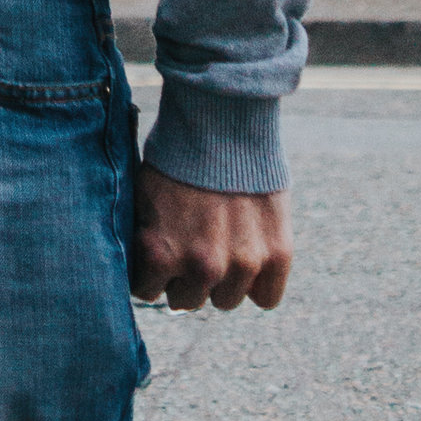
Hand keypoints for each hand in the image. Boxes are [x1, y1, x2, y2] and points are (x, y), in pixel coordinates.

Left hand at [130, 169, 290, 312]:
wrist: (220, 120)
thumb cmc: (176, 154)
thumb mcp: (144, 198)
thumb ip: (146, 239)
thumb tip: (146, 268)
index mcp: (161, 253)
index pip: (149, 291)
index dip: (153, 270)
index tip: (159, 252)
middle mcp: (201, 268)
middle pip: (188, 300)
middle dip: (185, 275)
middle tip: (191, 243)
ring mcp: (242, 265)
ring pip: (225, 300)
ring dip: (221, 279)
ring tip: (220, 240)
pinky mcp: (276, 256)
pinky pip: (266, 298)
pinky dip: (258, 282)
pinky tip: (248, 253)